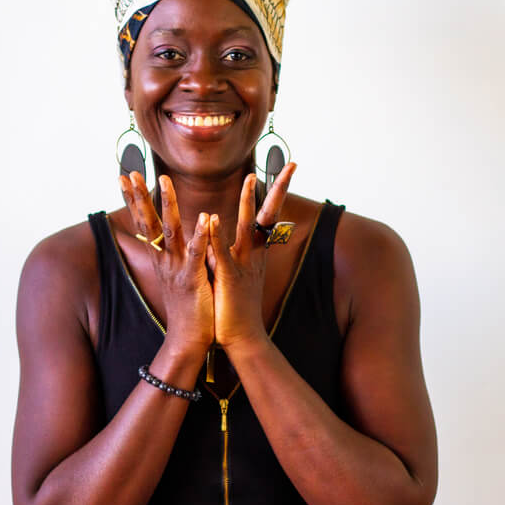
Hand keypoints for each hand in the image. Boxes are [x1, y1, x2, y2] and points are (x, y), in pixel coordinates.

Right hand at [118, 172, 214, 356]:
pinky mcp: (192, 280)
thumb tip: (175, 235)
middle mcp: (164, 260)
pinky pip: (196, 254)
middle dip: (139, 196)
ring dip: (168, 205)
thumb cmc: (187, 307)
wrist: (188, 340)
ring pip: (170, 231)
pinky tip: (204, 217)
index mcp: (162, 258)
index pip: (144, 222)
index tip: (125, 177)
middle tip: (129, 173)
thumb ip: (177, 253)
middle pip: (148, 222)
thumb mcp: (178, 275)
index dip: (134, 199)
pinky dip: (199, 235)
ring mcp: (176, 269)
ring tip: (164, 181)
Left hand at [208, 164, 296, 350]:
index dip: (278, 193)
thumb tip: (221, 231)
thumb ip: (228, 251)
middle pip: (268, 215)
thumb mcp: (237, 274)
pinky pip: (222, 253)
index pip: (269, 216)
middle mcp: (253, 255)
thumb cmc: (237, 307)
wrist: (243, 339)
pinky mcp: (228, 278)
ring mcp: (243, 265)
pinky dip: (218, 235)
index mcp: (254, 253)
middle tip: (291, 166)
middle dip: (279, 189)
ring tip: (251, 179)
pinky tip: (213, 218)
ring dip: (248, 202)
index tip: (287, 170)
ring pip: (247, 228)